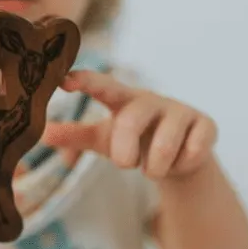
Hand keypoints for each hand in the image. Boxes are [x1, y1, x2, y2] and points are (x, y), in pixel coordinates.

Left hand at [41, 70, 217, 179]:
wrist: (178, 156)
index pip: (102, 85)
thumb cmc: (134, 141)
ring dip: (154, 167)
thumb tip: (41, 134)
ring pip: (163, 146)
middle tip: (125, 164)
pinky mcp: (206, 125)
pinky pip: (192, 152)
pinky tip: (181, 161)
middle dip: (123, 154)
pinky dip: (181, 166)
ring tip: (153, 166)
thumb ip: (74, 135)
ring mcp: (181, 110)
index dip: (84, 82)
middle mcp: (151, 99)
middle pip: (129, 123)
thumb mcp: (102, 138)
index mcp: (123, 99)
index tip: (64, 81)